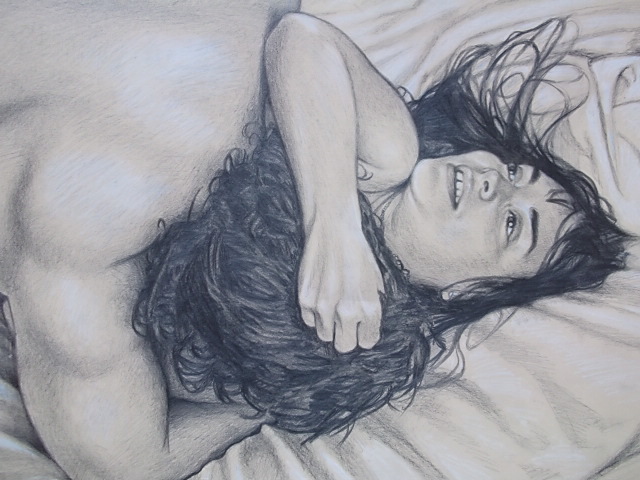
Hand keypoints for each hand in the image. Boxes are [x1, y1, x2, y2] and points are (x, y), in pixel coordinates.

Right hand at [298, 225, 383, 352]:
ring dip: (329, 327)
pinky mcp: (305, 300)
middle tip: (346, 325)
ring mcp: (323, 307)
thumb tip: (367, 324)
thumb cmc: (358, 252)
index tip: (362, 327)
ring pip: (325, 336)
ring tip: (332, 308)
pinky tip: (320, 298)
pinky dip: (314, 315)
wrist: (333, 230)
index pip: (367, 341)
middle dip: (347, 337)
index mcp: (369, 307)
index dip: (365, 334)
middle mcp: (346, 311)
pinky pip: (309, 321)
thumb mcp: (376, 279)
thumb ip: (372, 305)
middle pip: (344, 346)